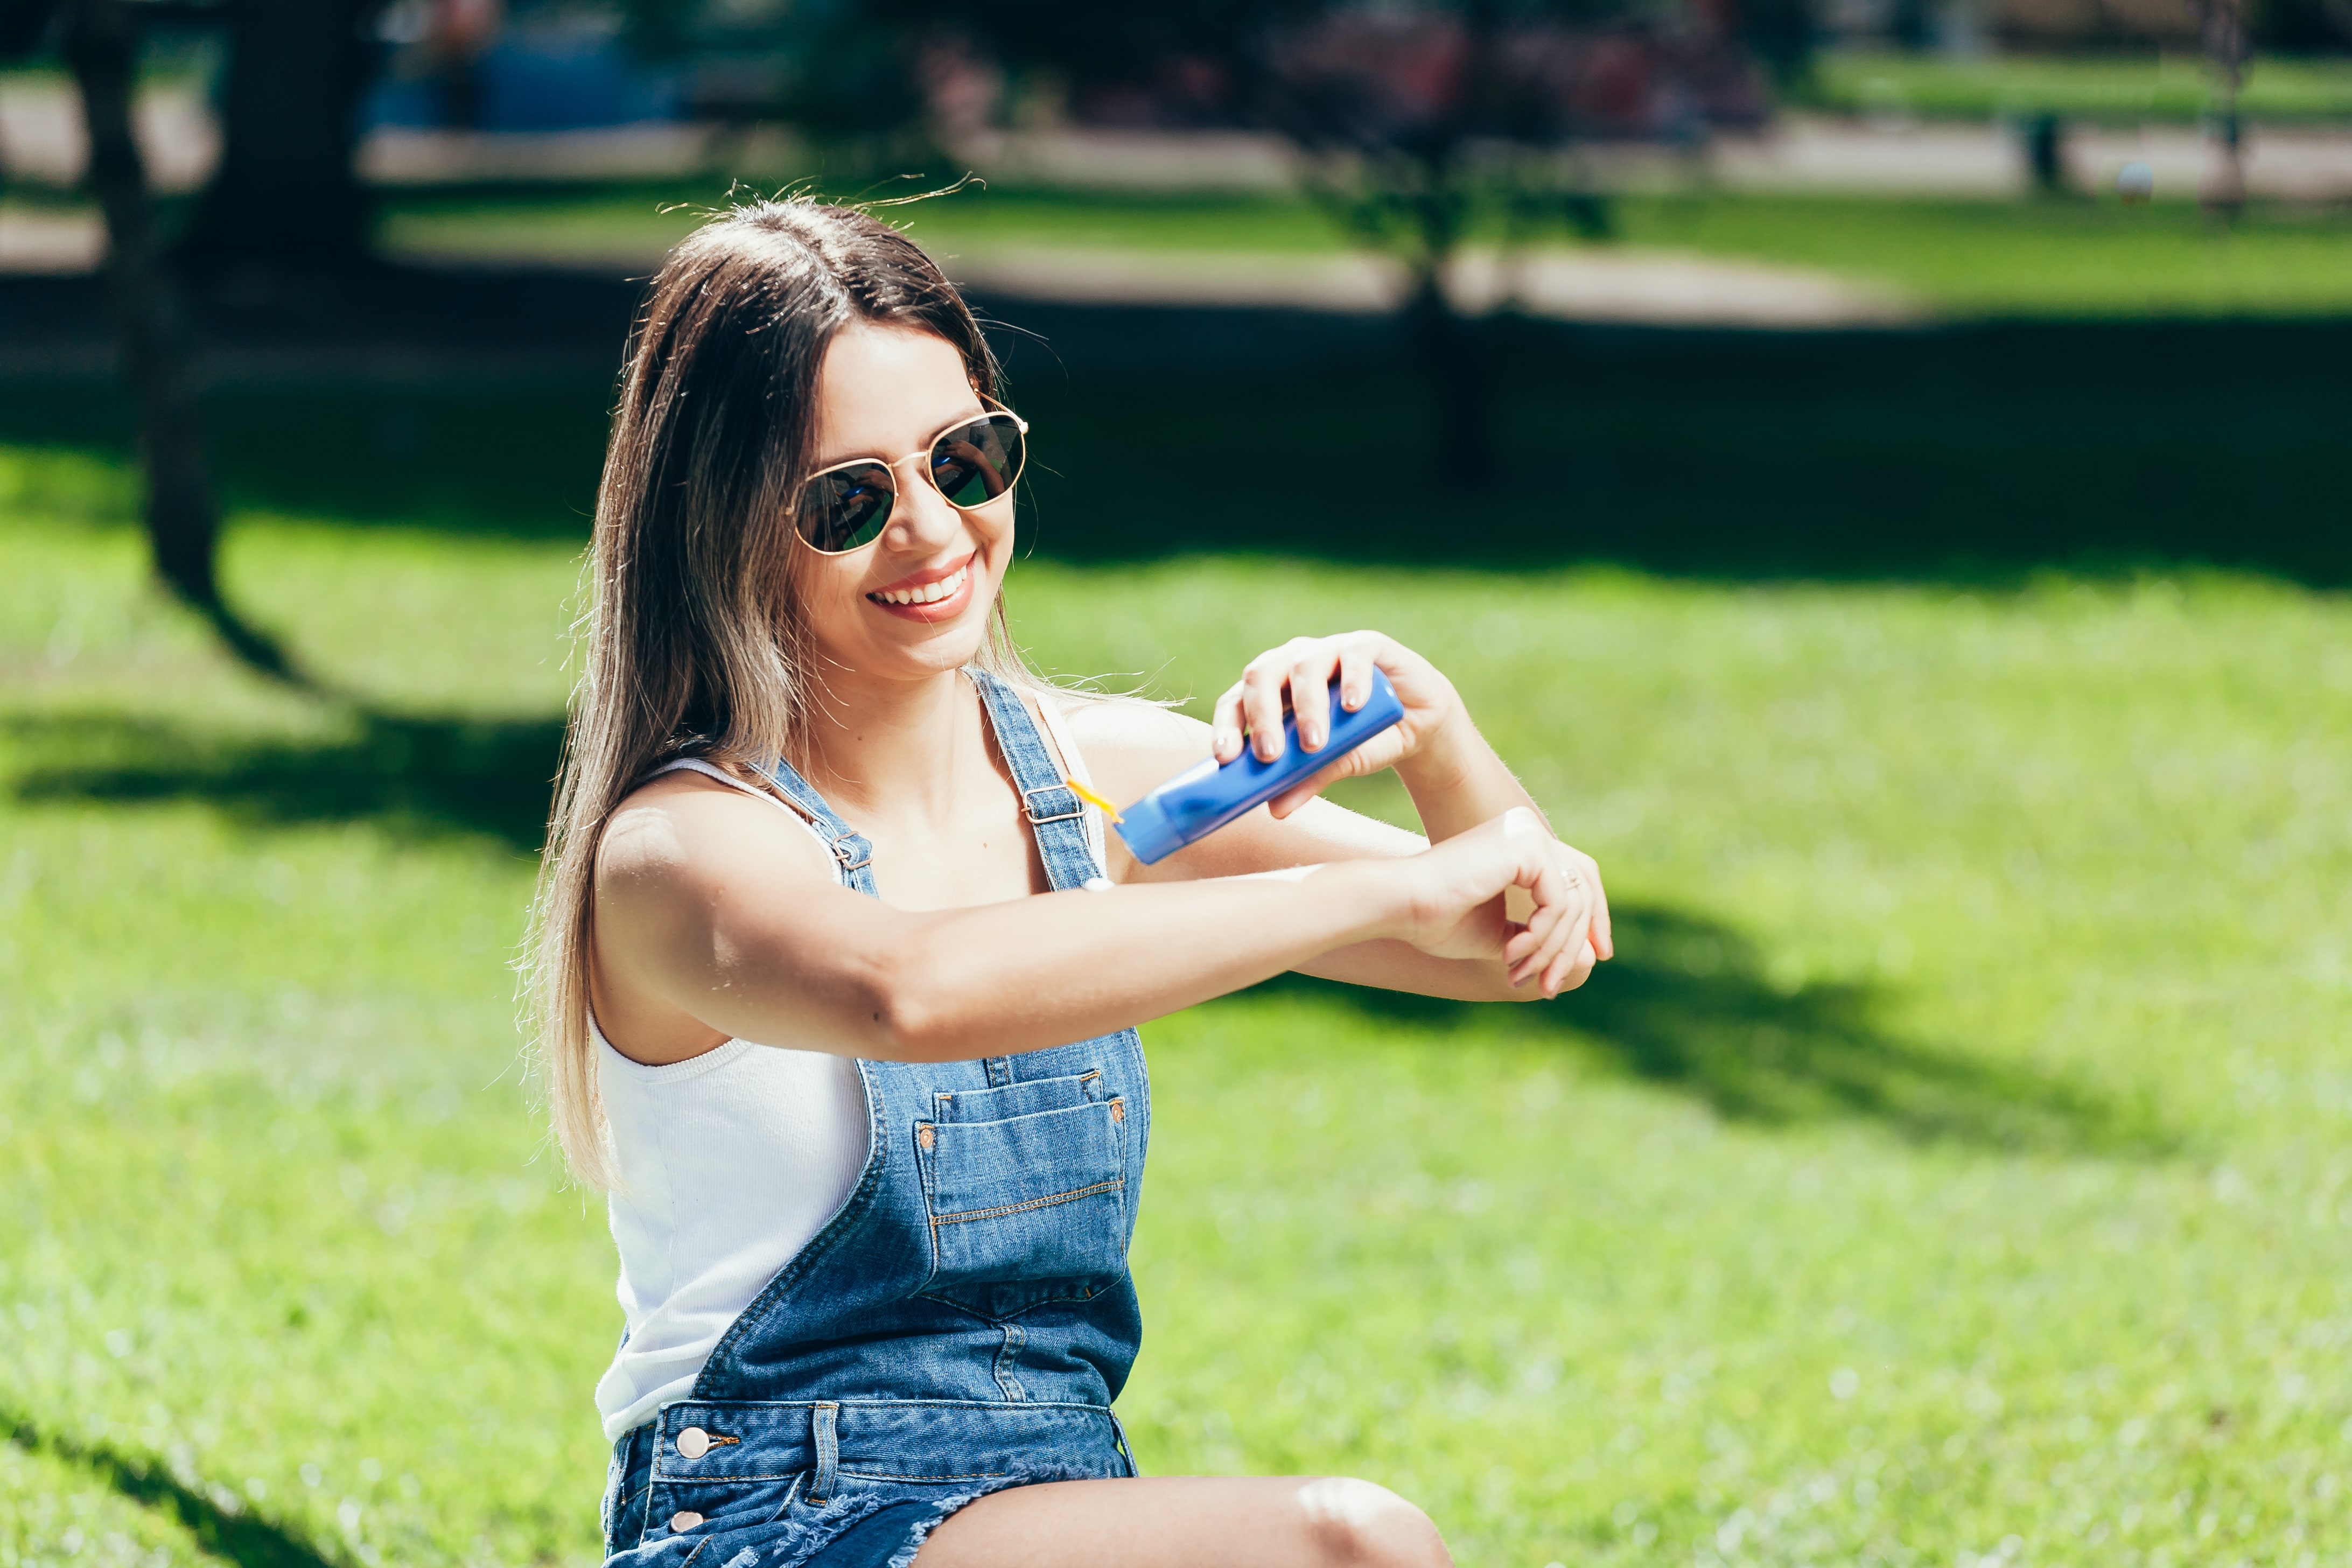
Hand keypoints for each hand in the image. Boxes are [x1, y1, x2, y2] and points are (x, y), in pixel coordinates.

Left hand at [1210, 631, 1461, 817]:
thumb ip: (1307, 779)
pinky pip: (1354, 652)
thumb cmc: (1366, 739)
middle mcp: (1294, 663)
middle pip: (1261, 675)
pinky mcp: (1368, 644)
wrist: (1418, 724)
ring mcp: (1329, 649)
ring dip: (1306, 706)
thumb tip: (1275, 810)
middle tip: (1270, 755)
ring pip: (1304, 665)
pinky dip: (1352, 678)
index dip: (1226, 726)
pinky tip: (1352, 705)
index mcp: (1273, 691)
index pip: (1236, 701)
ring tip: (1315, 743)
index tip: (1226, 758)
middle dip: (1261, 716)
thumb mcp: (1337, 763)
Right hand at [1388, 808, 1608, 996]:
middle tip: (1550, 986)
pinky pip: (1558, 902)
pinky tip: (1512, 955)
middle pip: (1584, 890)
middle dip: (1574, 944)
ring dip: (1551, 950)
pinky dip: (1541, 937)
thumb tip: (1589, 958)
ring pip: (1573, 903)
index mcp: (1521, 843)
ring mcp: (1528, 834)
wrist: (1401, 905)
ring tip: (1521, 975)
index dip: (1596, 917)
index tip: (1597, 957)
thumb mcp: (1504, 936)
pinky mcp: (1526, 847)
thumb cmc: (1438, 921)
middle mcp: (1528, 829)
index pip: (1580, 876)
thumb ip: (1541, 938)